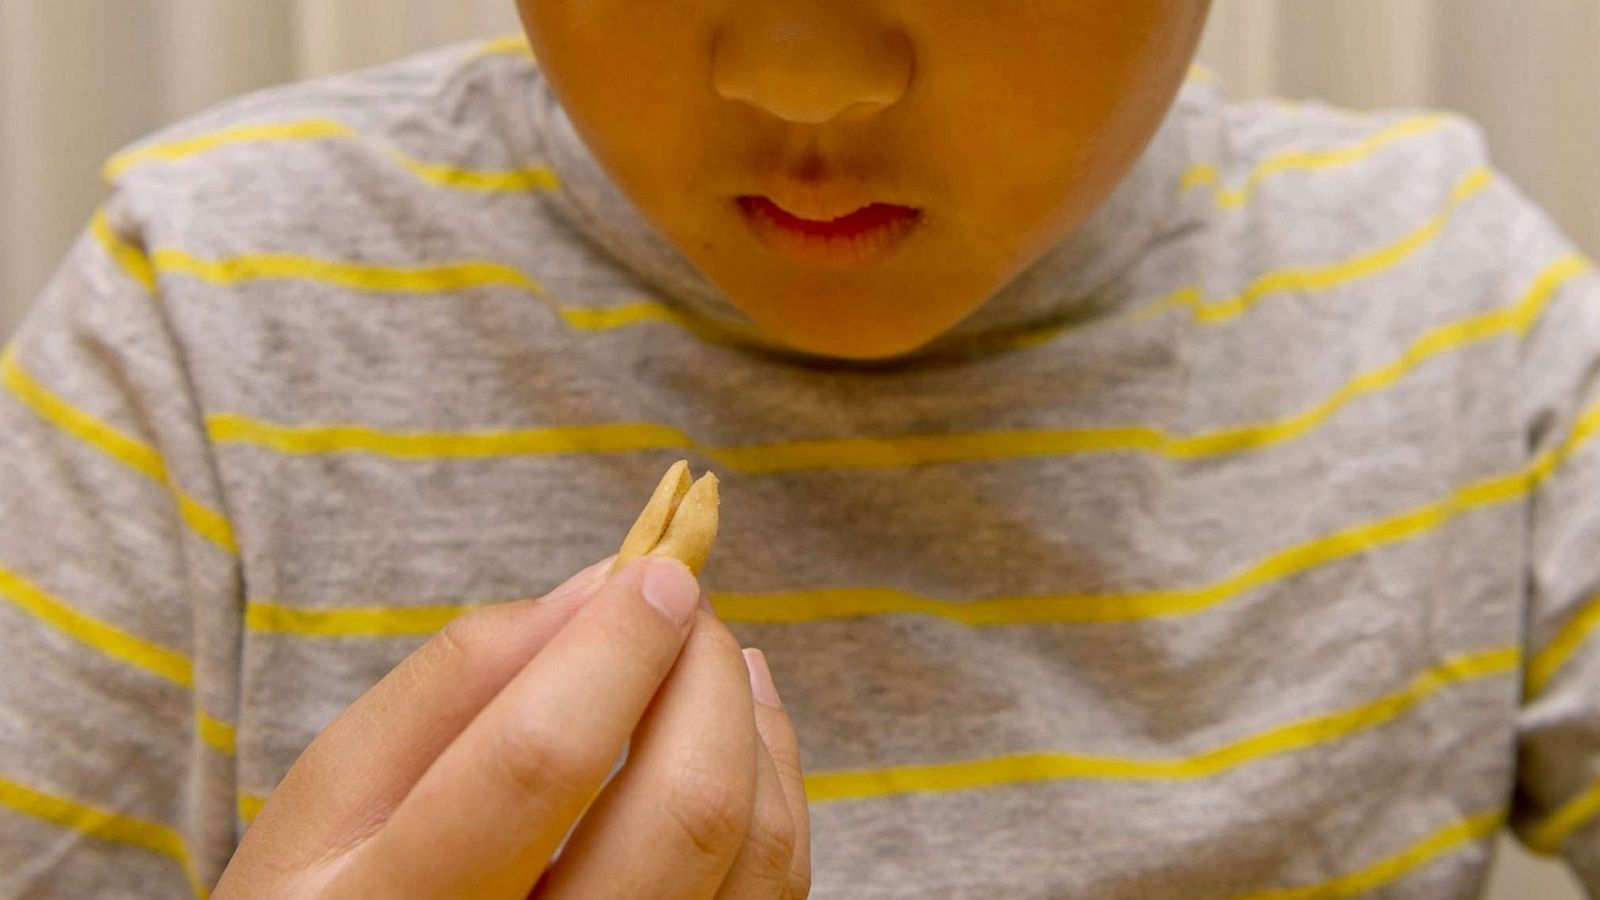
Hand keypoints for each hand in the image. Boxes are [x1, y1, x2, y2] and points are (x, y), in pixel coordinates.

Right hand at [215, 555, 811, 898]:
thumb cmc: (335, 886)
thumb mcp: (338, 788)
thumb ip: (457, 677)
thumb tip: (601, 587)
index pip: (542, 760)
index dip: (617, 650)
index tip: (656, 571)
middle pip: (682, 814)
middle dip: (705, 676)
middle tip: (685, 603)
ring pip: (752, 855)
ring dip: (751, 722)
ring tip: (712, 653)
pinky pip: (772, 891)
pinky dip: (775, 787)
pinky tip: (736, 727)